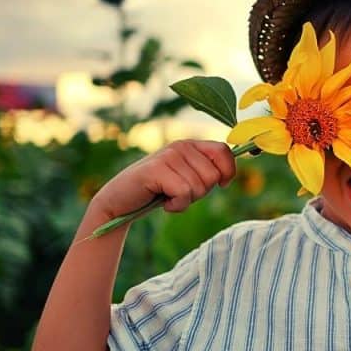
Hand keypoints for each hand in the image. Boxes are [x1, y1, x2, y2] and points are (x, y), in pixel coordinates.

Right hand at [88, 140, 236, 220]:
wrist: (120, 201)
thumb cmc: (159, 191)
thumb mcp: (187, 178)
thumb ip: (206, 172)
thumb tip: (229, 175)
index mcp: (191, 145)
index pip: (224, 151)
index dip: (228, 171)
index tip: (222, 184)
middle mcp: (181, 145)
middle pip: (213, 175)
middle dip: (201, 192)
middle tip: (180, 193)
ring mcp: (168, 155)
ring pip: (199, 187)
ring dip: (186, 200)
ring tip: (169, 196)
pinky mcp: (156, 169)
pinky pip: (184, 193)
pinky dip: (176, 205)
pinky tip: (164, 202)